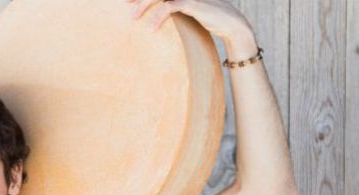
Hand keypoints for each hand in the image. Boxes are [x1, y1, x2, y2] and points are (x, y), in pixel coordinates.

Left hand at [129, 0, 255, 56]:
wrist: (232, 24)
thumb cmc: (208, 17)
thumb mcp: (188, 9)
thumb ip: (173, 6)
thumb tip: (156, 12)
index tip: (128, 1)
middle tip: (126, 4)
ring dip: (144, 4)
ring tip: (133, 17)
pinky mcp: (194, 3)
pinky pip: (170, 6)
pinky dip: (158, 16)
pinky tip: (151, 28)